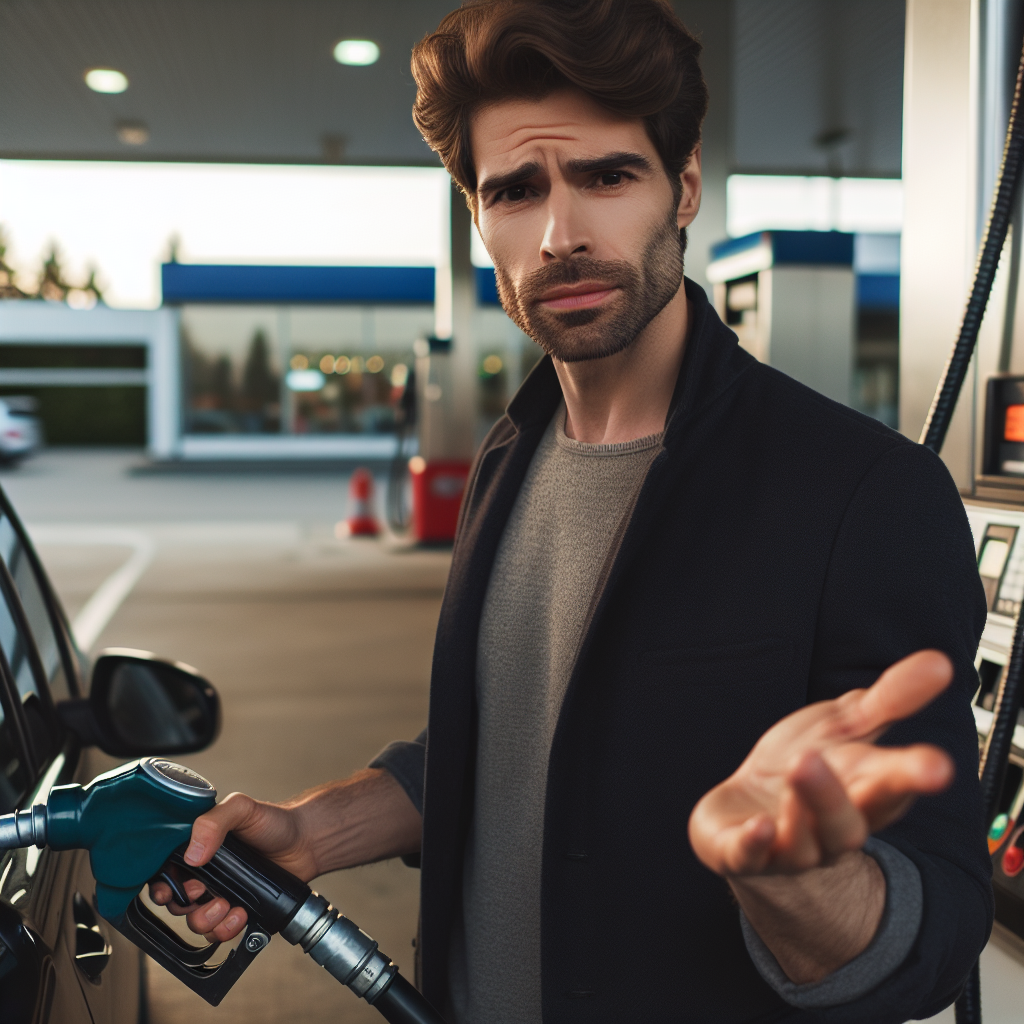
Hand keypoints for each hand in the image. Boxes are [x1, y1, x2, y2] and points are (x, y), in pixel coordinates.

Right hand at [149, 791, 309, 942]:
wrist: (306, 843)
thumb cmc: (273, 822)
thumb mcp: (242, 809)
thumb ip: (214, 821)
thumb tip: (192, 853)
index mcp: (197, 847)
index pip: (164, 871)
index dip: (160, 886)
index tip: (167, 892)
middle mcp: (205, 873)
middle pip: (176, 902)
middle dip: (185, 904)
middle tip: (203, 893)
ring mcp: (220, 894)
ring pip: (195, 922)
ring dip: (206, 920)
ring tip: (227, 904)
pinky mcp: (237, 911)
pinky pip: (219, 932)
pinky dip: (226, 929)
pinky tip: (241, 913)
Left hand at [688, 649, 955, 877]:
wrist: (743, 813)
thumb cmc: (804, 766)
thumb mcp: (843, 725)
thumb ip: (889, 699)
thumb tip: (940, 662)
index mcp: (860, 792)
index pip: (891, 785)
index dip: (913, 775)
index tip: (939, 765)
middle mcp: (829, 828)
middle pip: (848, 823)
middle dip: (844, 798)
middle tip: (836, 761)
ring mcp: (787, 845)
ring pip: (803, 841)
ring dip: (802, 806)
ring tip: (799, 766)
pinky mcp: (743, 852)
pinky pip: (750, 856)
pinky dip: (754, 843)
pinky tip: (759, 827)